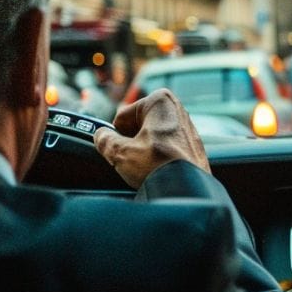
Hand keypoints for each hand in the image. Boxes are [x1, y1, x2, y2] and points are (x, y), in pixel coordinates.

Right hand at [93, 88, 209, 187]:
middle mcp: (176, 109)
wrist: (188, 190)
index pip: (122, 118)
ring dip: (145, 152)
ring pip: (150, 139)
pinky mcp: (192, 146)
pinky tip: (160, 170)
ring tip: (148, 166)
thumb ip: (104, 140)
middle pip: (137, 127)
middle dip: (132, 143)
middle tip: (135, 160)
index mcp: (160, 101)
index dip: (118, 137)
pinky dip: (159, 159)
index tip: (122, 150)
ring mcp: (187, 128)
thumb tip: (100, 136)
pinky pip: (165, 150)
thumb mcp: (121, 153)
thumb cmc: (159, 167)